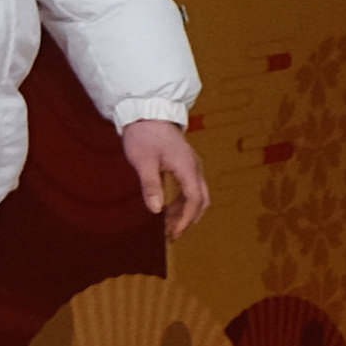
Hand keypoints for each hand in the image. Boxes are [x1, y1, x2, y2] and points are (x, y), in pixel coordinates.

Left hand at [119, 116, 214, 237]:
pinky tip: (167, 207)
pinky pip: (191, 187)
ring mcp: (192, 165)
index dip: (185, 219)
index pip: (194, 200)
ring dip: (185, 211)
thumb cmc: (144, 135)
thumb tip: (156, 210)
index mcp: (187, 167)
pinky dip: (182, 202)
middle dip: (188, 219)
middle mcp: (194, 167)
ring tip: (167, 224)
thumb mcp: (144, 161)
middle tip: (172, 233)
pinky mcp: (186, 163)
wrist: (148, 111)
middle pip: (201, 200)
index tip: (172, 233)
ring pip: (197, 194)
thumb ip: (151, 185)